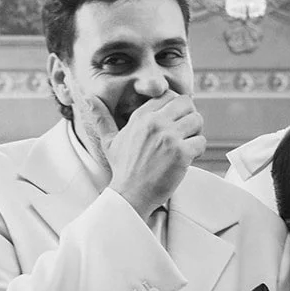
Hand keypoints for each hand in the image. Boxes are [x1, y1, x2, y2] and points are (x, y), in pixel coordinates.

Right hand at [81, 93, 204, 217]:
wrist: (130, 195)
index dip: (176, 107)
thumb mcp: (109, 140)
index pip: (169, 95)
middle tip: (184, 133)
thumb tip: (88, 98)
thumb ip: (102, 117)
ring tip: (186, 146)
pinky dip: (199, 151)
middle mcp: (155, 123)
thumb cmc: (123, 169)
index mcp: (141, 117)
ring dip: (195, 133)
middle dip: (189, 117)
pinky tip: (188, 159)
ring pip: (197, 120)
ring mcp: (169, 137)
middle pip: (187, 103)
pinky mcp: (181, 153)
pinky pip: (201, 141)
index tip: (174, 122)